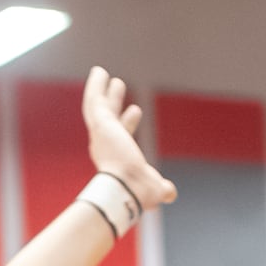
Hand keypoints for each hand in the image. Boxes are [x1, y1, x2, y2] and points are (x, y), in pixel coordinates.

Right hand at [82, 68, 175, 213]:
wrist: (125, 190)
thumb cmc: (138, 194)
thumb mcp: (154, 190)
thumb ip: (162, 190)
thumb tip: (170, 194)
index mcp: (116, 158)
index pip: (123, 134)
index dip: (129, 122)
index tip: (136, 110)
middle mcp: (106, 145)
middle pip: (110, 116)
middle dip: (114, 102)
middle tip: (118, 85)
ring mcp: (101, 133)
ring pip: (99, 106)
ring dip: (102, 90)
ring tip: (102, 73)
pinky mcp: (99, 123)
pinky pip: (94, 99)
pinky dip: (95, 85)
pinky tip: (98, 71)